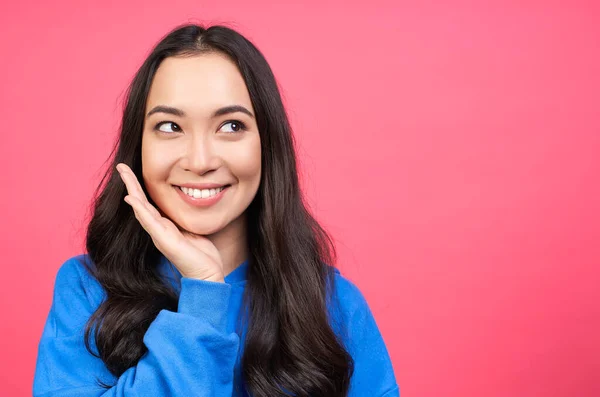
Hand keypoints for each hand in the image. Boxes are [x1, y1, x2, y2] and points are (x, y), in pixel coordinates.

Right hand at [116, 163, 224, 282]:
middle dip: (130, 183)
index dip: (139, 187)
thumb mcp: (192, 230)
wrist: (207, 275)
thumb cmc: (202, 255)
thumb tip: (187, 205)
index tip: (131, 171)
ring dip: (132, 190)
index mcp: (165, 226)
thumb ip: (184, 220)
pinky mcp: (165, 241)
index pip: (148, 203)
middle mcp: (158, 230)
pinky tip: (132, 198)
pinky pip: (150, 222)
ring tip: (123, 174)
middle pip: (140, 203)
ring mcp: (160, 235)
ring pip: (141, 209)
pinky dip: (140, 209)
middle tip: (120, 166)